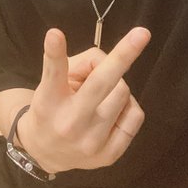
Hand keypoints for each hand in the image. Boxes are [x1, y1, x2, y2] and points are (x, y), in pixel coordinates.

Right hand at [17, 27, 150, 173]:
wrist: (45, 152)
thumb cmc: (52, 105)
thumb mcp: (51, 82)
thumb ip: (78, 65)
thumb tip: (112, 61)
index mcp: (49, 99)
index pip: (54, 73)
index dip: (55, 52)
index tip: (56, 33)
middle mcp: (69, 122)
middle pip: (101, 83)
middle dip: (123, 56)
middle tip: (142, 33)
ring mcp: (92, 141)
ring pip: (122, 92)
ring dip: (116, 84)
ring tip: (101, 92)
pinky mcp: (110, 154)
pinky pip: (135, 114)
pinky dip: (127, 103)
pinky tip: (113, 108)